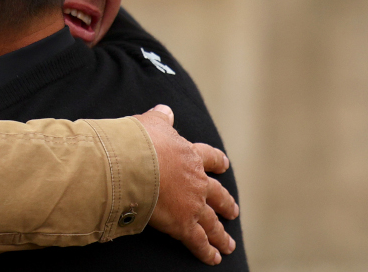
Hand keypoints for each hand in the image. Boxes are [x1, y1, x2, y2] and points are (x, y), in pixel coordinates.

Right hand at [133, 105, 238, 264]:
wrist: (134, 164)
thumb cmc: (139, 142)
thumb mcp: (151, 124)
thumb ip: (161, 119)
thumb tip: (165, 110)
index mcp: (190, 156)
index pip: (209, 158)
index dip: (217, 162)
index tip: (224, 165)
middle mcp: (197, 181)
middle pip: (217, 194)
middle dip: (226, 204)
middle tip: (234, 211)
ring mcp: (193, 204)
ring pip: (212, 222)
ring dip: (221, 234)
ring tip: (229, 244)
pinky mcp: (184, 224)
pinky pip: (198, 241)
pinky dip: (207, 251)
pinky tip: (214, 259)